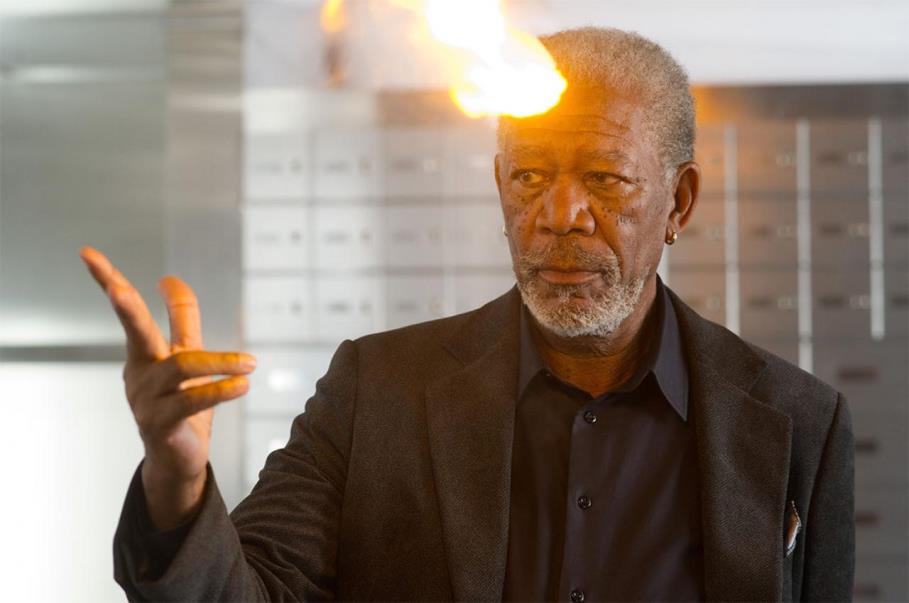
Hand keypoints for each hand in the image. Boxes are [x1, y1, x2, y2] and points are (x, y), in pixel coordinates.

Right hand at [79, 245, 255, 527]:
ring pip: (182, 367)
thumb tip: (170, 278)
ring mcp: (146, 400)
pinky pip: (193, 400)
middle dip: (124, 306)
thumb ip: (182, 320)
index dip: (109, 281)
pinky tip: (243, 384)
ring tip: (252, 363)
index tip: (87, 252)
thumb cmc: (182, 404)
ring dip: (220, 361)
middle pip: (134, 330)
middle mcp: (139, 372)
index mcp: (142, 353)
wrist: (179, 460)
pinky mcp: (162, 424)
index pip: (128, 312)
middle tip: (115, 287)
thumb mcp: (185, 357)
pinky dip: (221, 389)